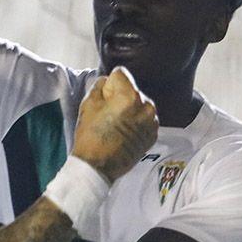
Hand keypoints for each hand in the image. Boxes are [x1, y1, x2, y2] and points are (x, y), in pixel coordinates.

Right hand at [70, 67, 157, 183]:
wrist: (98, 167)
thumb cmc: (91, 137)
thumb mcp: (88, 104)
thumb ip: (99, 86)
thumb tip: (107, 81)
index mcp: (130, 96)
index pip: (121, 73)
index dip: (109, 83)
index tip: (104, 96)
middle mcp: (146, 106)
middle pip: (132, 89)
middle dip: (121, 96)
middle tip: (108, 113)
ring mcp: (151, 121)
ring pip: (139, 104)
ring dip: (130, 109)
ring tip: (116, 124)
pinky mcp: (153, 134)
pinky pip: (145, 118)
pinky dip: (136, 122)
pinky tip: (124, 132)